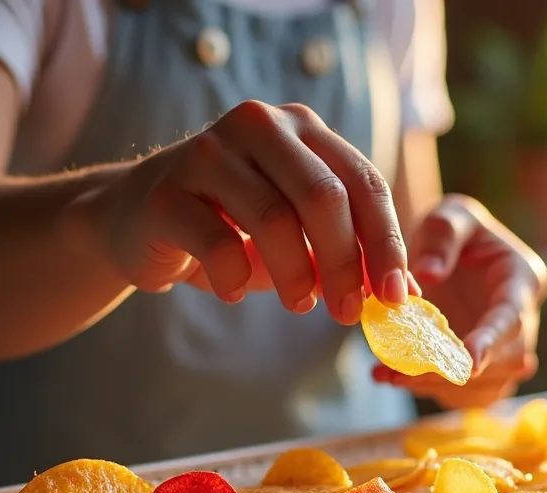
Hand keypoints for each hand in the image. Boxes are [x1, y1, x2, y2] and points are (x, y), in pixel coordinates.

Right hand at [79, 100, 409, 324]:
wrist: (135, 218)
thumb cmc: (232, 227)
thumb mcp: (299, 235)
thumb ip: (350, 255)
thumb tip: (410, 296)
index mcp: (302, 129)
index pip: (363, 181)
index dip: (386, 242)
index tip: (397, 296)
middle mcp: (259, 126)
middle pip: (323, 196)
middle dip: (345, 262)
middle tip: (348, 311)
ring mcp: (207, 152)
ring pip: (273, 219)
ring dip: (295, 276)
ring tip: (299, 305)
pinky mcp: (166, 191)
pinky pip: (217, 243)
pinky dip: (235, 279)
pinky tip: (236, 292)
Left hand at [372, 195, 546, 408]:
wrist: (448, 250)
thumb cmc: (453, 229)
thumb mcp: (450, 215)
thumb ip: (442, 234)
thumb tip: (427, 275)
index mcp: (522, 281)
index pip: (513, 317)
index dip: (492, 341)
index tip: (468, 363)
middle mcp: (522, 319)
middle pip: (503, 361)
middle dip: (454, 373)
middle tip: (403, 374)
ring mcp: (505, 348)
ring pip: (487, 385)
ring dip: (440, 388)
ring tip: (389, 375)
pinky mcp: (485, 367)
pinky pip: (469, 393)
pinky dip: (433, 391)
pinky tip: (392, 377)